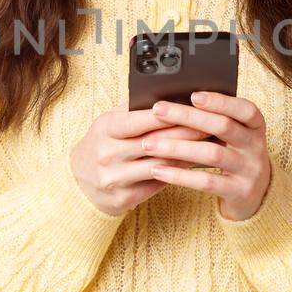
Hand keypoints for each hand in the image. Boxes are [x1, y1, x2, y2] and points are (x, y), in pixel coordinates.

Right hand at [69, 98, 209, 216]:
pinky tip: (195, 165)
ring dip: (188, 155)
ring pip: (160, 165)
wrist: (79, 184)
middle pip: (155, 142)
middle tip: (212, 126)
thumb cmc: (103, 144)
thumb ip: (134, 109)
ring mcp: (115, 178)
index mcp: (105, 128)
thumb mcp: (109, 122)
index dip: (169, 115)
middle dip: (187, 133)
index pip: (140, 120)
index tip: (194, 108)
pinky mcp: (124, 198)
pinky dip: (179, 173)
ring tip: (209, 146)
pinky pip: (158, 183)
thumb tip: (168, 93)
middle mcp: (108, 154)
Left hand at [140, 91, 271, 221]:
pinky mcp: (239, 192)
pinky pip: (206, 181)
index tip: (193, 95)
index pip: (245, 109)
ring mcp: (250, 170)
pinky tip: (158, 170)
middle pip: (223, 126)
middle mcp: (256, 146)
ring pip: (212, 154)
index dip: (221, 101)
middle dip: (188, 117)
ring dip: (177, 147)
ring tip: (149, 144)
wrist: (256, 194)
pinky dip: (180, 175)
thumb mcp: (233, 136)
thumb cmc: (234, 155)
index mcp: (255, 127)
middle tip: (158, 110)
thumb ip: (214, 120)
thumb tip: (174, 102)